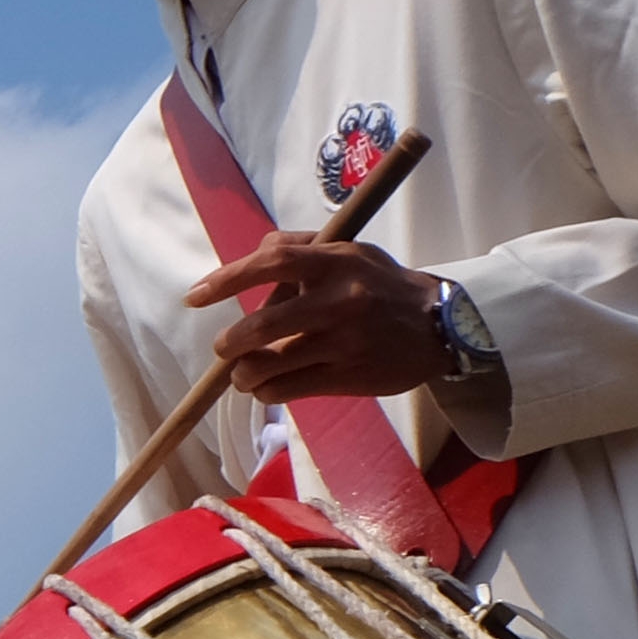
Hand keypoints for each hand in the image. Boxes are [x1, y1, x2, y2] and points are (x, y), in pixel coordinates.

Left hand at [175, 230, 459, 409]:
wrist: (442, 326)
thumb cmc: (384, 286)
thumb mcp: (351, 252)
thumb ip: (302, 248)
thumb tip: (255, 252)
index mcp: (336, 263)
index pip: (271, 262)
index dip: (227, 279)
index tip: (195, 296)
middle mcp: (338, 302)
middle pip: (260, 327)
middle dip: (229, 344)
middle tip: (223, 348)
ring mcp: (343, 343)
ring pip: (268, 366)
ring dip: (243, 374)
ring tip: (244, 372)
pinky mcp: (347, 377)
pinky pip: (287, 390)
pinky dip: (266, 391)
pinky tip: (268, 385)